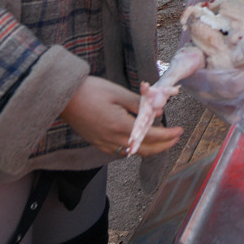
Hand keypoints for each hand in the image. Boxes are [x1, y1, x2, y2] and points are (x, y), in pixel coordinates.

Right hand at [60, 76, 181, 157]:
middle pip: (145, 150)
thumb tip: (158, 113)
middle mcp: (112, 140)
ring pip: (134, 152)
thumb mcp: (118, 93)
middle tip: (176, 137)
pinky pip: (122, 150)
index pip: (151, 136)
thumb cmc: (90, 90)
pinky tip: (142, 139)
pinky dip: (136, 147)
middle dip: (164, 145)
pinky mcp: (98, 143)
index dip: (168, 135)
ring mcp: (104, 144)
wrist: (63, 97)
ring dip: (151, 148)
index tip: (180, 131)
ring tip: (163, 138)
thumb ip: (139, 105)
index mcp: (119, 126)